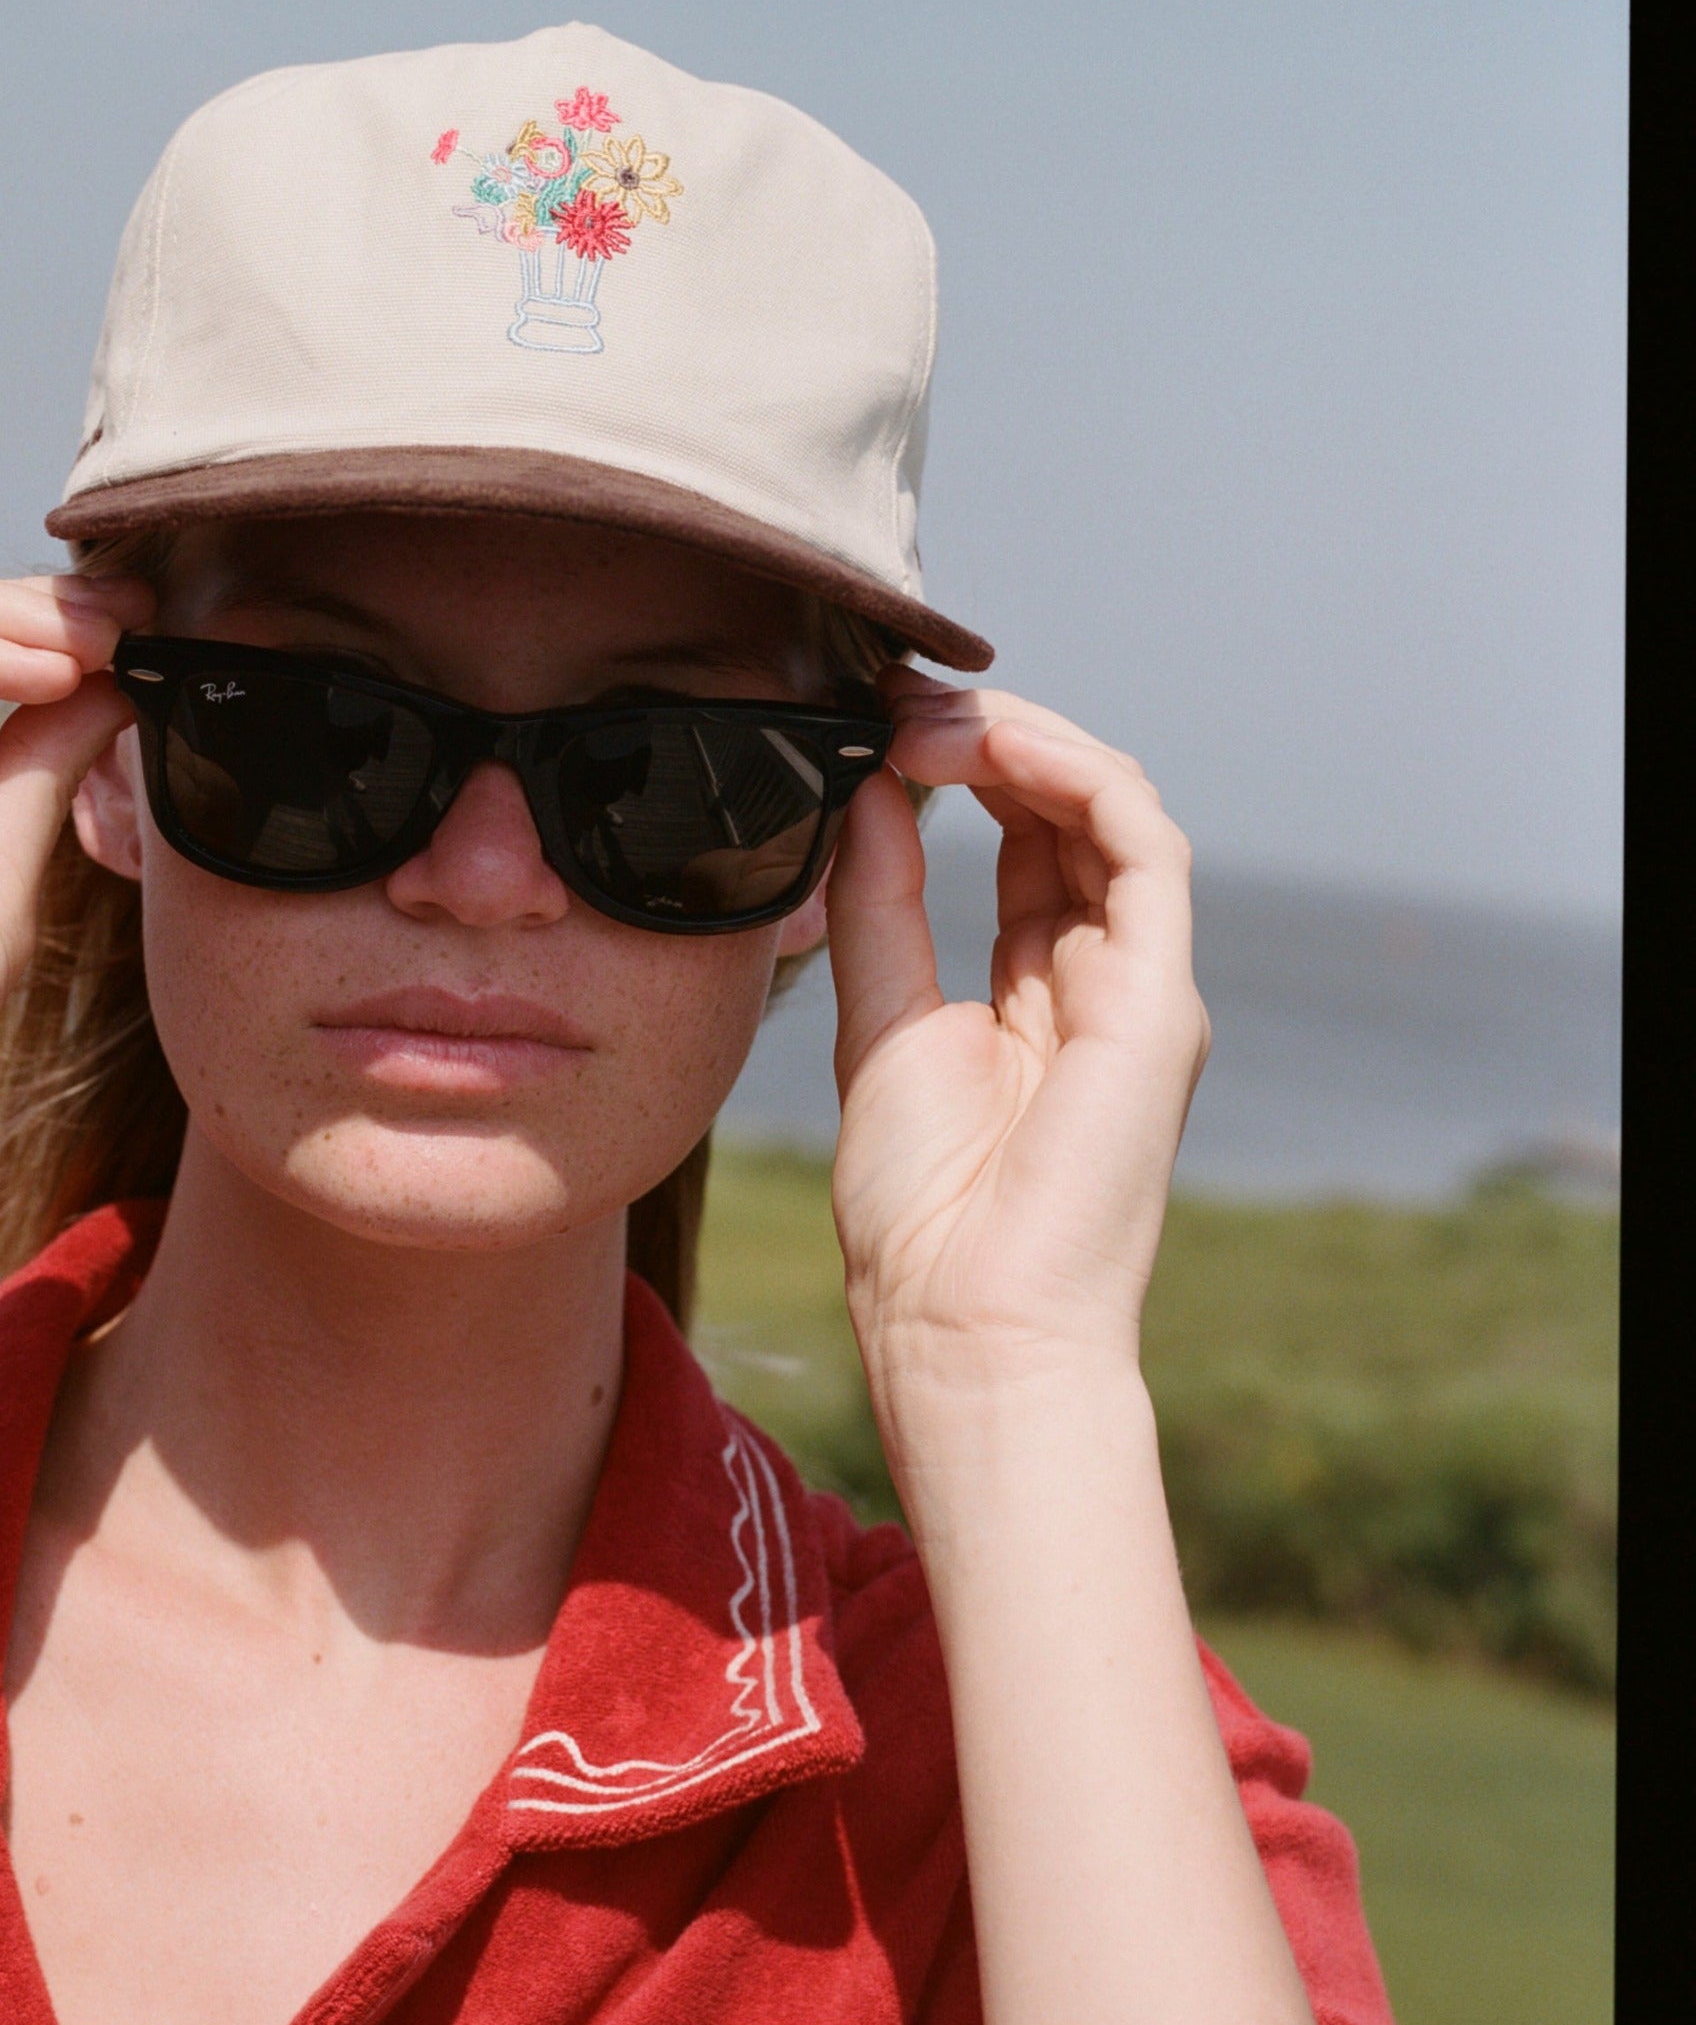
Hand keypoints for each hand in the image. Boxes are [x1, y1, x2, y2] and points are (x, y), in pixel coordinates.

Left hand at [825, 671, 1209, 1399]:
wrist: (965, 1326)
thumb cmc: (922, 1216)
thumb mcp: (882, 1020)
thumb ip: (882, 904)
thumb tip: (865, 792)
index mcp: (1043, 994)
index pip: (1028, 839)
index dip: (964, 763)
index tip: (875, 720)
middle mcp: (1107, 981)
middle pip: (1075, 811)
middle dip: (991, 733)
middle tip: (895, 698)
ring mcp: (1142, 989)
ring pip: (1116, 811)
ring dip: (1027, 740)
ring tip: (931, 716)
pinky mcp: (1160, 1002)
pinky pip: (1144, 849)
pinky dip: (1076, 776)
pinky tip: (996, 744)